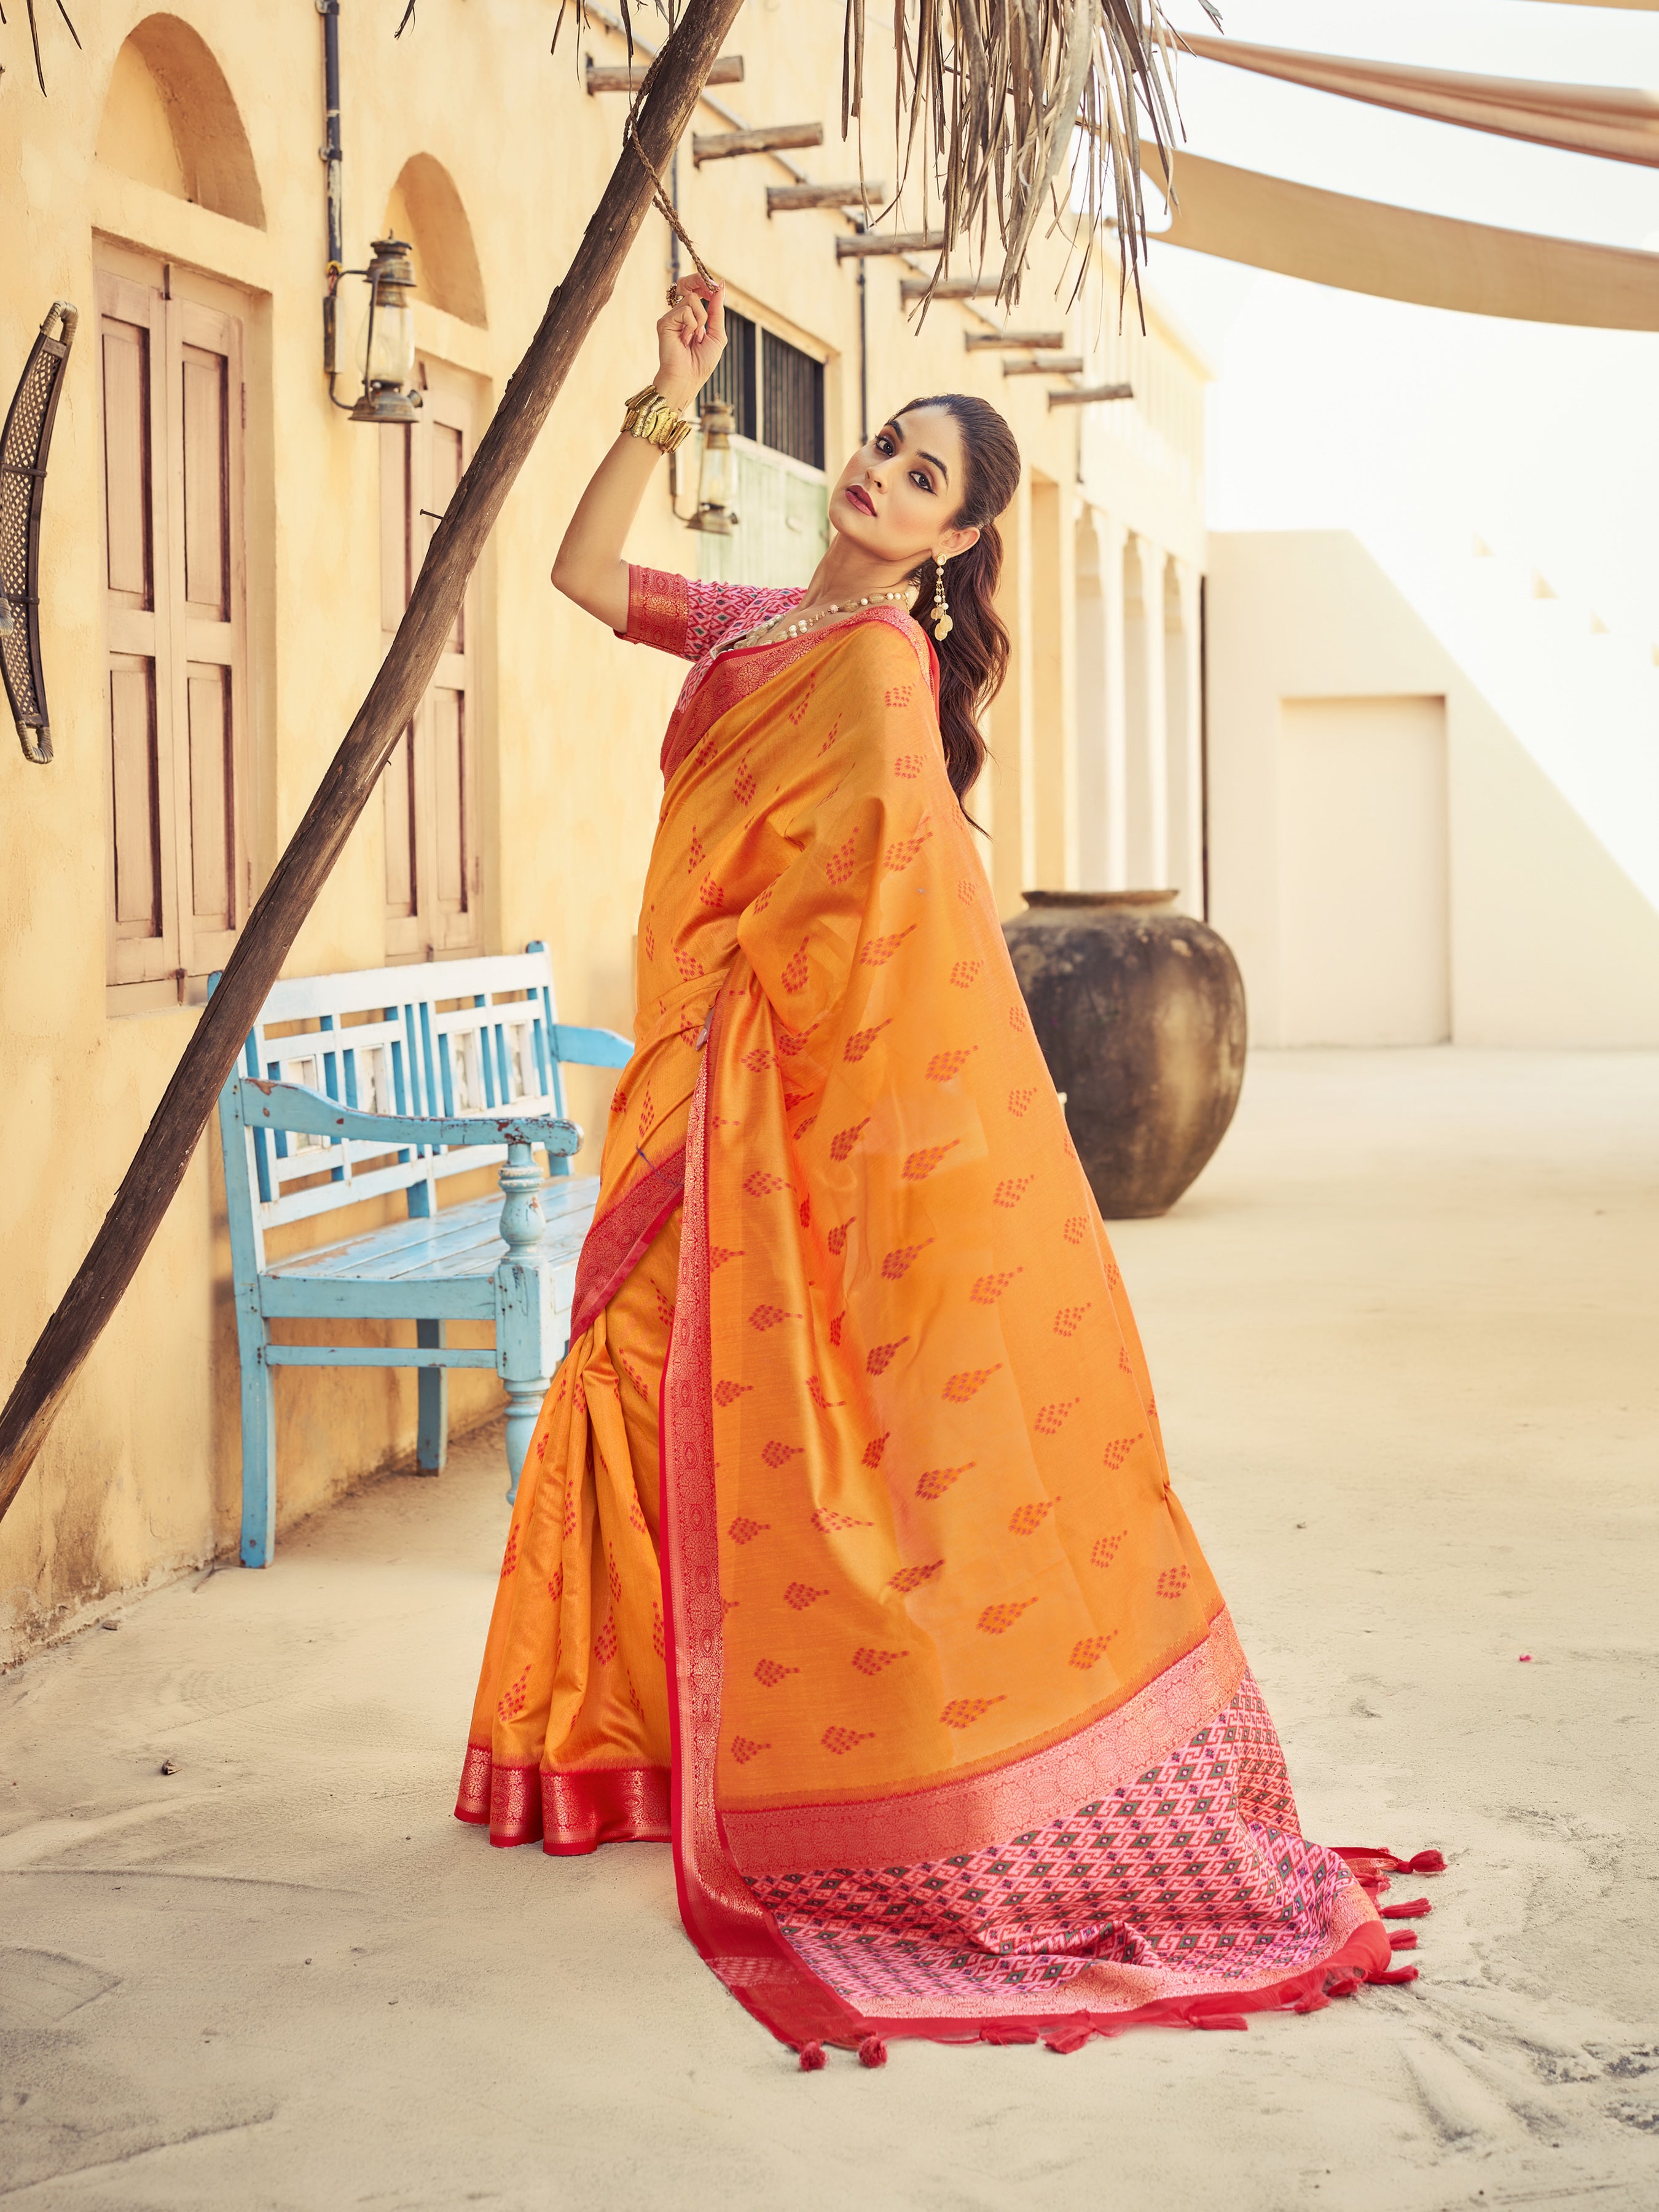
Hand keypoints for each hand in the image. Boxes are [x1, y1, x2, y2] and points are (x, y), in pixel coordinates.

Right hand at [654, 276, 724, 410]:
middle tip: (711, 291)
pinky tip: (686, 340)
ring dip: (701, 319)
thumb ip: (717, 310)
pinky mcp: (664, 322)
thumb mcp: (717, 334)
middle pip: (687, 283)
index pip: (694, 290)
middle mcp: (679, 314)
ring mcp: (671, 318)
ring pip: (692, 300)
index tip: (716, 287)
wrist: (688, 378)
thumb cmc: (701, 362)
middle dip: (700, 282)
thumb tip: (721, 285)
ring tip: (695, 337)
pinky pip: (686, 311)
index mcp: (690, 317)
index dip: (704, 284)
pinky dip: (692, 326)